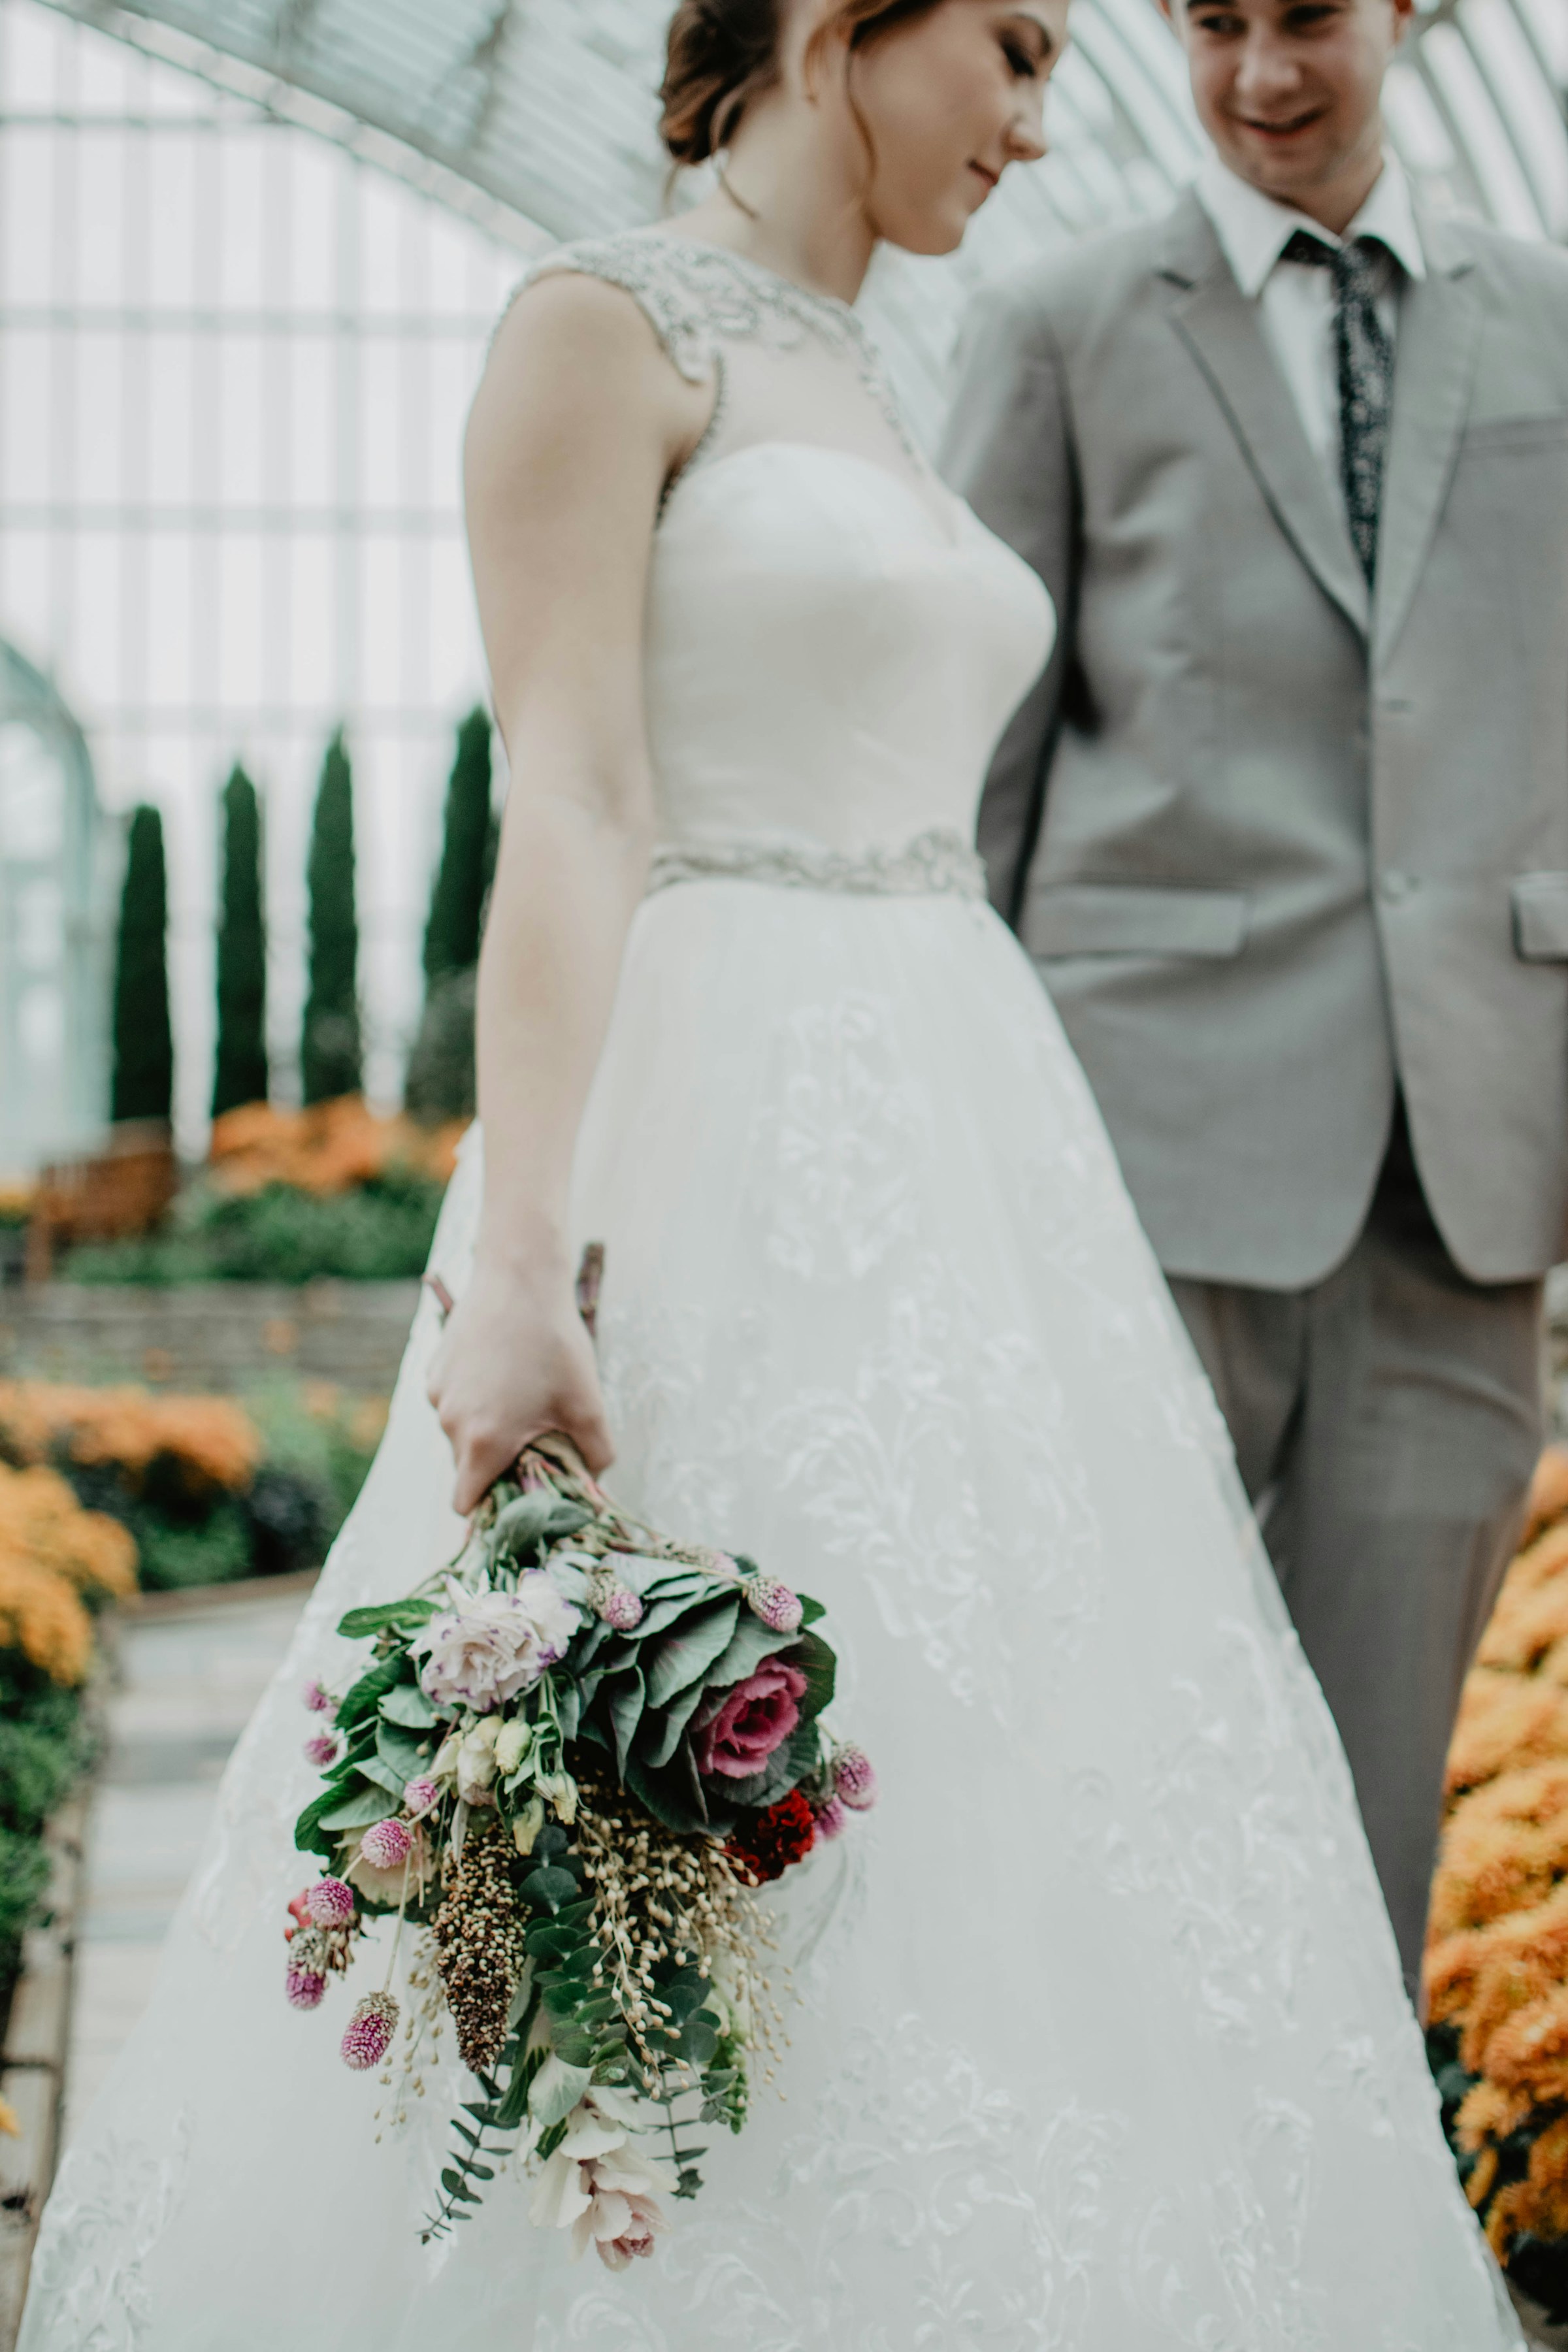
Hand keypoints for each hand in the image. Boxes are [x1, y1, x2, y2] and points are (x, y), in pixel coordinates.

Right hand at [425, 1254, 613, 1514]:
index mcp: (483, 1441)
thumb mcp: (588, 1404)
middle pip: (467, 1466)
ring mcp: (438, 1394)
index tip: (517, 1495)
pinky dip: (474, 1398)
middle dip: (496, 1462)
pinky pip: (452, 1400)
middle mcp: (451, 1422)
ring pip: (459, 1431)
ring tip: (522, 1394)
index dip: (490, 1508)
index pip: (466, 1503)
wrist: (519, 1277)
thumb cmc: (555, 1343)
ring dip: (485, 1427)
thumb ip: (596, 1455)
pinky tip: (504, 1369)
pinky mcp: (435, 1368)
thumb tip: (595, 1481)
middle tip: (534, 1437)